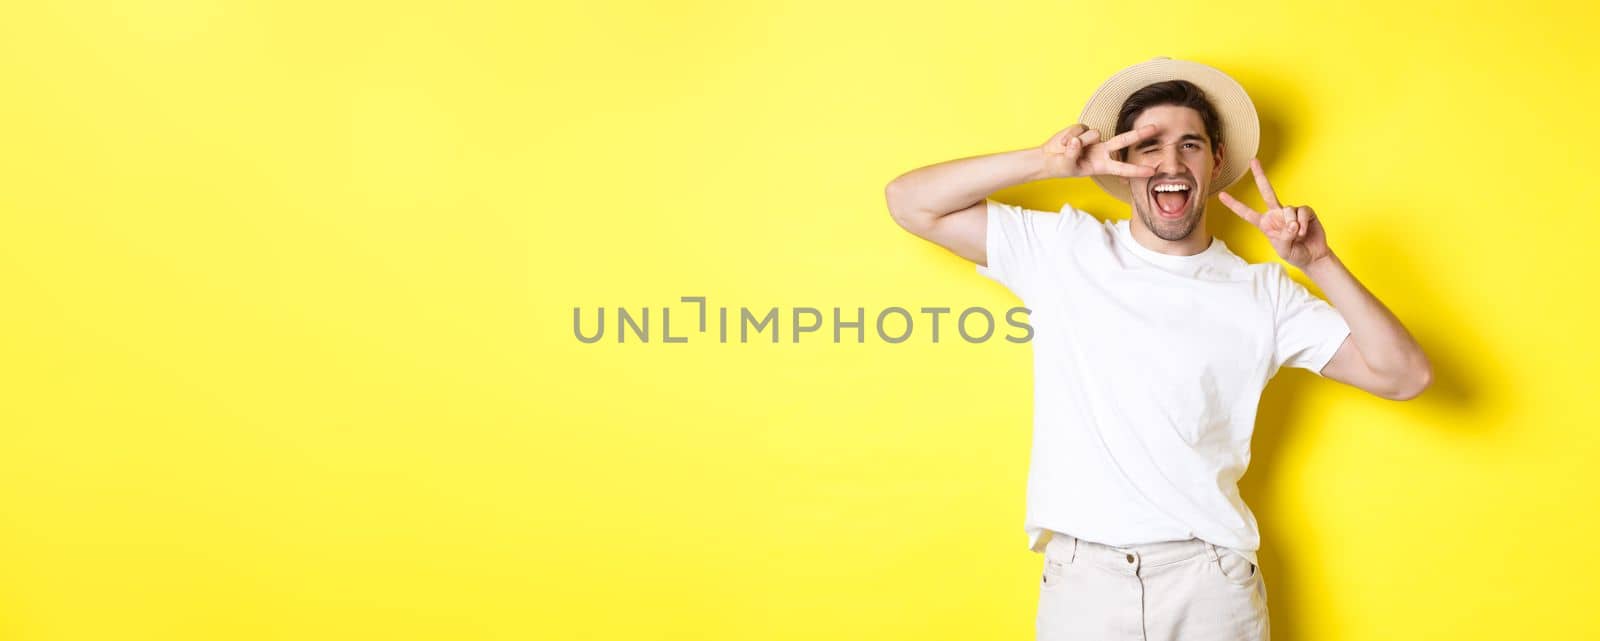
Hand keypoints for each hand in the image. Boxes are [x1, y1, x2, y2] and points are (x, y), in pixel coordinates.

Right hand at [1039, 123, 1158, 179]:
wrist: (1048, 158)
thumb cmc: (1061, 167)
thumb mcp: (1067, 166)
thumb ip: (1072, 154)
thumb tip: (1076, 141)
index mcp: (1102, 165)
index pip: (1122, 168)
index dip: (1136, 170)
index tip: (1152, 171)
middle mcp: (1102, 151)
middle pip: (1123, 140)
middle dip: (1139, 134)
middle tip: (1155, 128)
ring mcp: (1094, 139)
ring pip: (1094, 134)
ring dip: (1078, 142)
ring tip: (1066, 149)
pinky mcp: (1084, 129)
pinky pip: (1080, 128)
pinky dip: (1069, 135)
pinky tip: (1063, 142)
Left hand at [1218, 158, 1331, 269]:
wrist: (1312, 256)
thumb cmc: (1294, 253)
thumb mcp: (1283, 248)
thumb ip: (1285, 236)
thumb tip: (1293, 224)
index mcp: (1264, 223)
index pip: (1247, 213)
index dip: (1234, 205)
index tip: (1221, 195)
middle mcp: (1276, 213)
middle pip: (1266, 191)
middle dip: (1260, 175)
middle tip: (1253, 160)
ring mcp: (1290, 211)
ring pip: (1288, 209)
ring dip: (1293, 225)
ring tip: (1297, 236)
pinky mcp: (1305, 211)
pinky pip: (1302, 212)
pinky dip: (1303, 224)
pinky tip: (1304, 232)